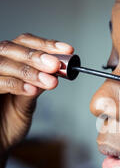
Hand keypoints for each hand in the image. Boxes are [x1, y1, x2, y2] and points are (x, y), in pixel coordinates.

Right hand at [0, 33, 73, 154]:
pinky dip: (16, 85)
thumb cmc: (7, 125)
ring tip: (49, 81)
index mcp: (6, 62)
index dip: (45, 44)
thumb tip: (57, 70)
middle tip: (56, 65)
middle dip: (37, 55)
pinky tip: (32, 90)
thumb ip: (37, 85)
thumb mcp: (27, 103)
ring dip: (29, 71)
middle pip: (10, 48)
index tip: (67, 50)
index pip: (24, 42)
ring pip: (3, 63)